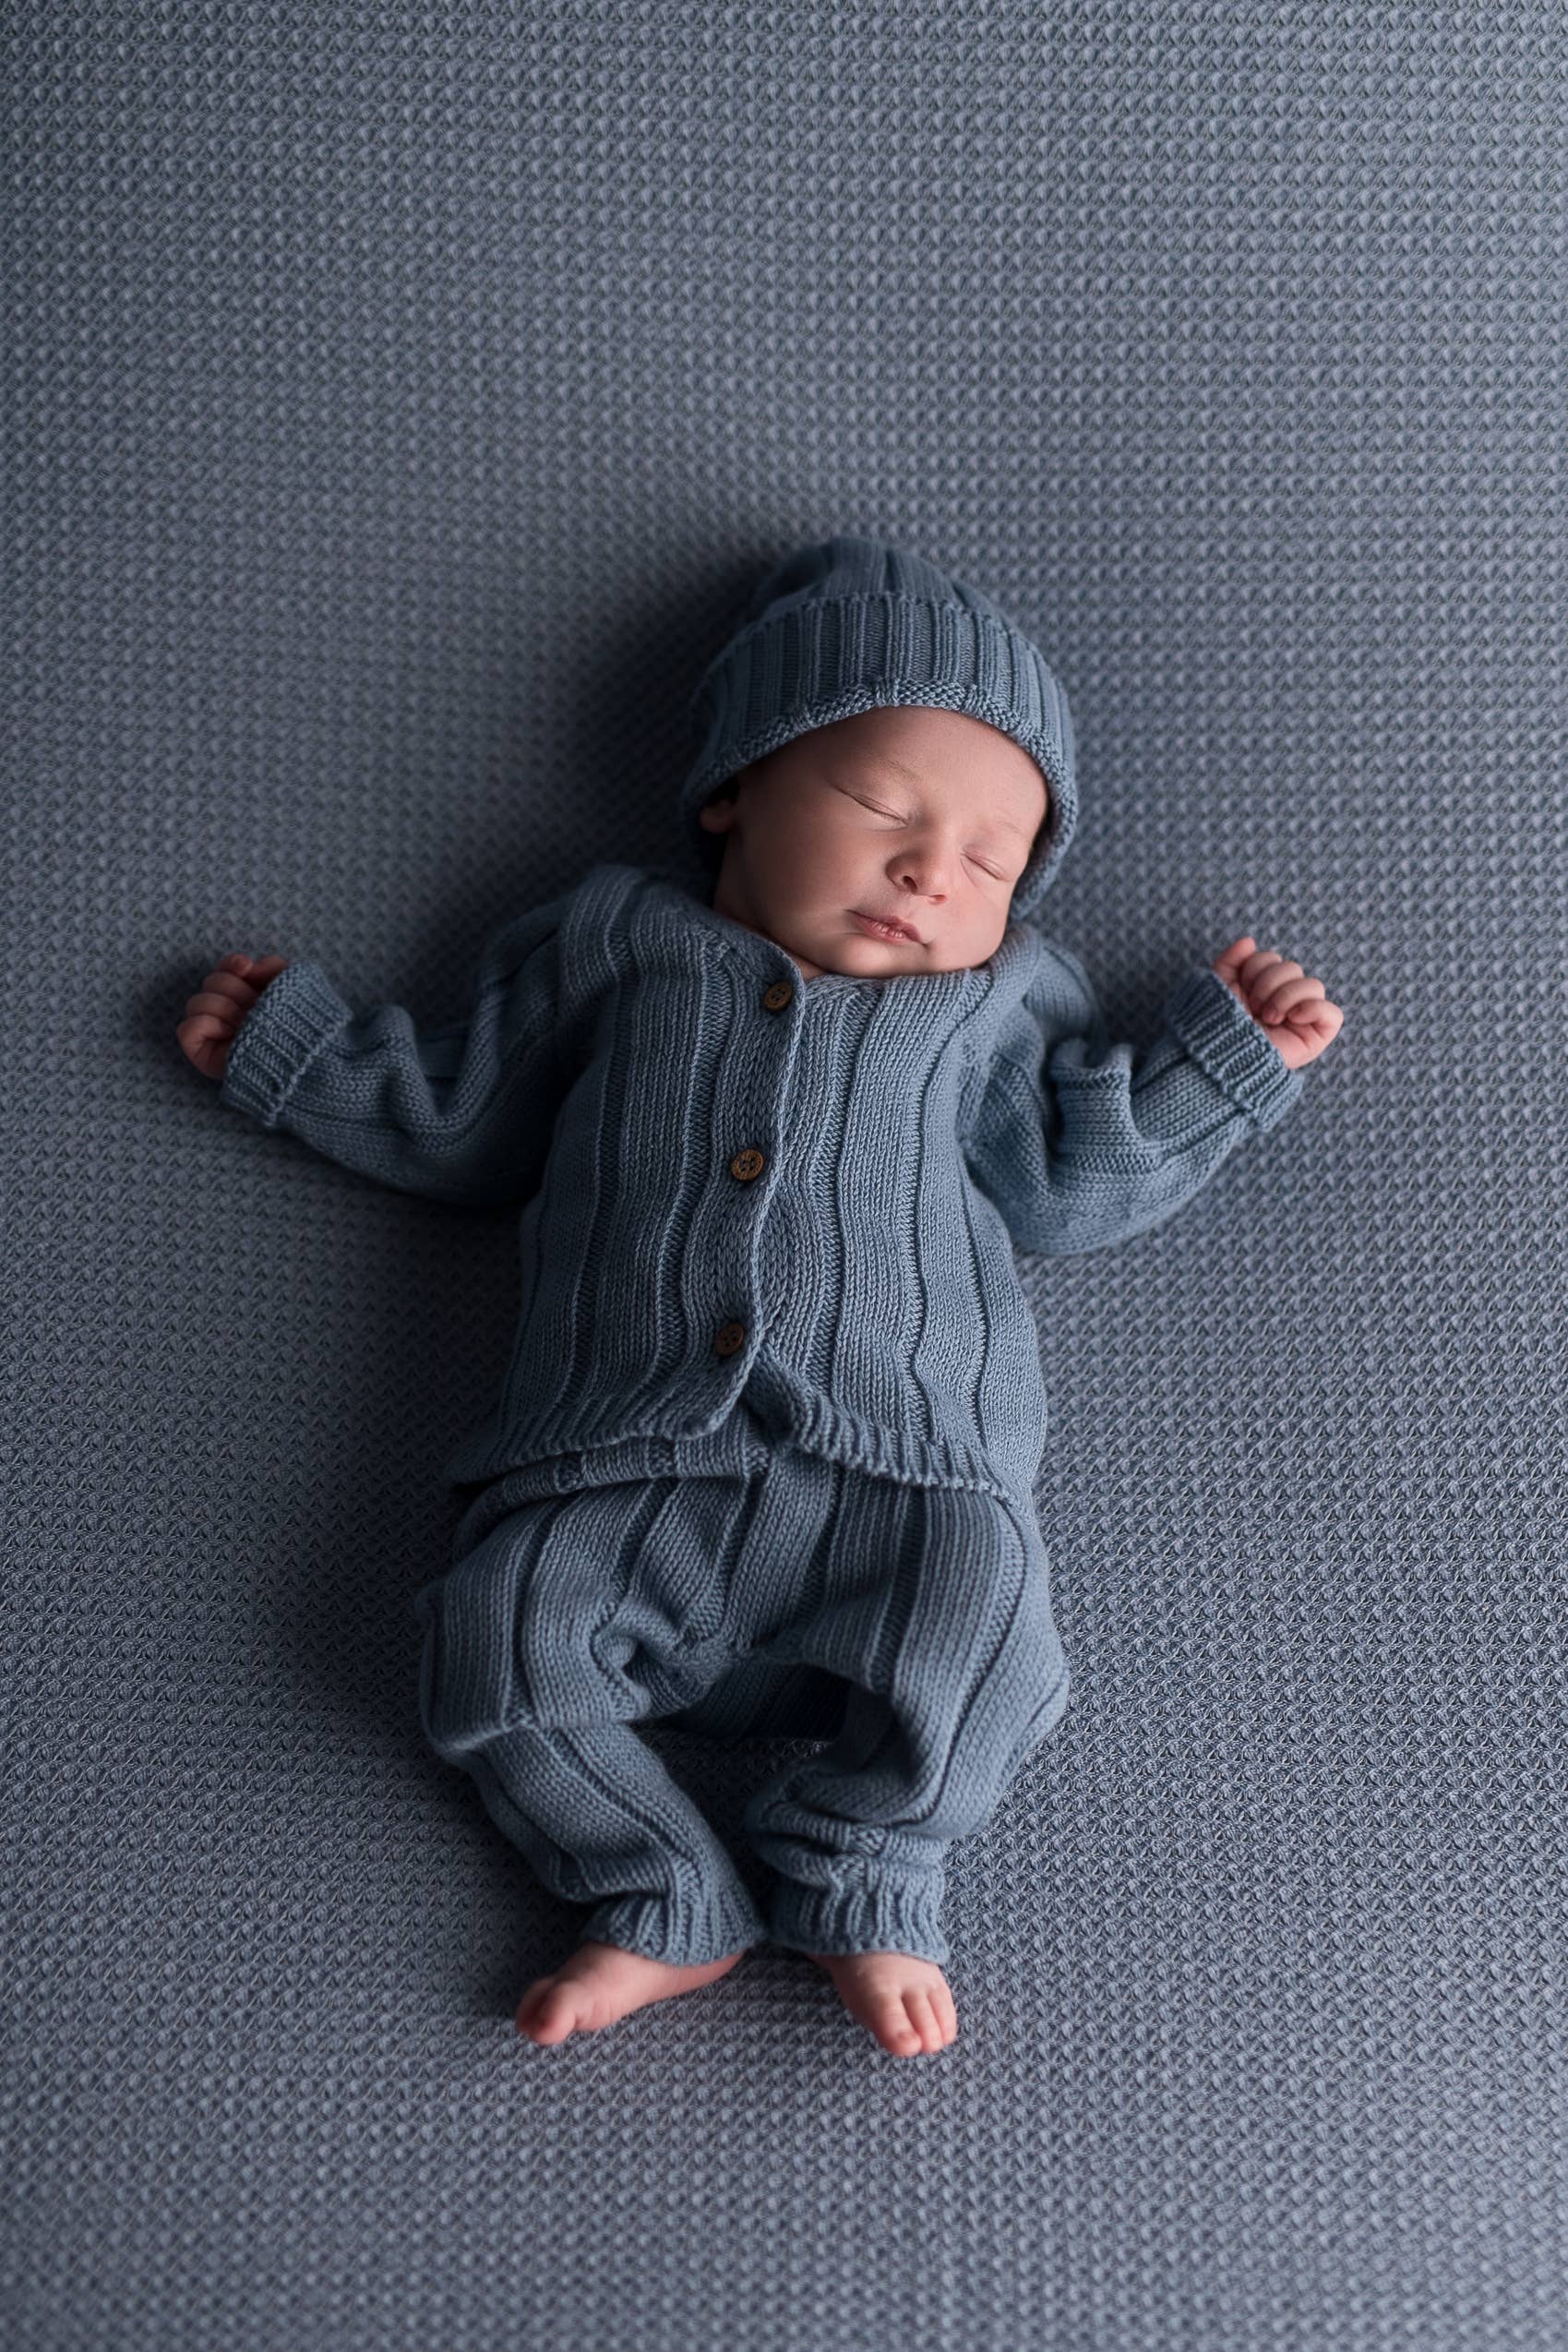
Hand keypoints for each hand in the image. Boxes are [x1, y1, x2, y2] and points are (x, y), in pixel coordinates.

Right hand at [176, 953, 288, 1080]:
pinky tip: (229, 1034)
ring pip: (196, 1002)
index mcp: (244, 997)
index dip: (231, 965)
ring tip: (246, 1025)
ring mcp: (211, 1033)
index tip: (247, 968)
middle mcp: (225, 1013)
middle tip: (256, 1010)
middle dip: (236, 992)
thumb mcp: (292, 988)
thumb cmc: (298, 1025)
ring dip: (225, 1010)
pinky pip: (186, 1028)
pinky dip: (206, 1025)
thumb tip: (245, 966)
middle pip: (211, 982)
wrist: (303, 1059)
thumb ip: (271, 967)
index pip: (223, 970)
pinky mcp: (200, 1052)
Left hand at [1211, 936, 1342, 1071]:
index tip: (1242, 990)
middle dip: (1269, 983)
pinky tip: (1293, 1017)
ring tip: (1269, 1016)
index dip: (1256, 968)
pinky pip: (1333, 1013)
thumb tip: (1249, 941)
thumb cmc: (1217, 1025)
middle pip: (1294, 968)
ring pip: (1314, 985)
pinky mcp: (1316, 1037)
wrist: (1220, 1055)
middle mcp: (1286, 1002)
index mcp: (1265, 990)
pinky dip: (1314, 1008)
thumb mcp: (1219, 987)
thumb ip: (1231, 961)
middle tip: (1255, 1007)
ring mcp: (1303, 1020)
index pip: (1273, 959)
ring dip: (1286, 996)